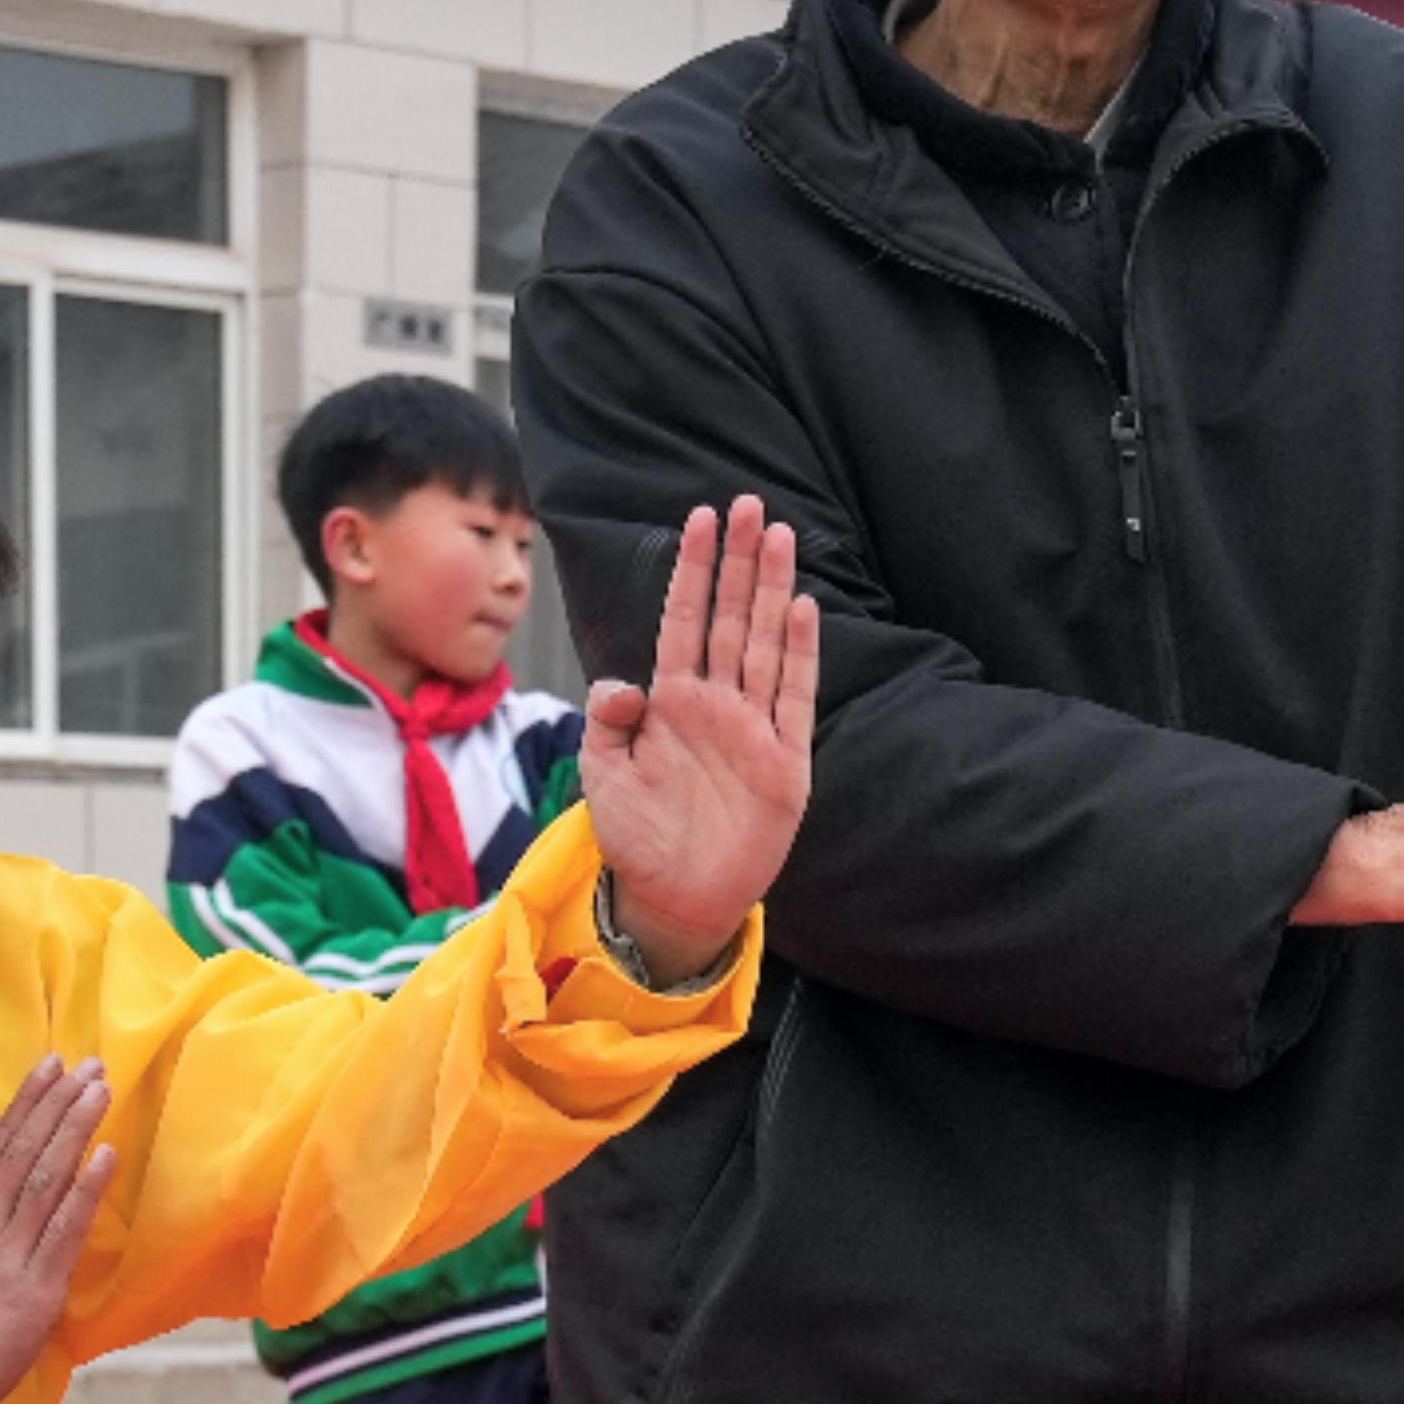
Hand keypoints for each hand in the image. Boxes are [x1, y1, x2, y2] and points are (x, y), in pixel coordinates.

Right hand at [0, 1054, 110, 1403]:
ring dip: (76, 1129)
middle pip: (24, 1151)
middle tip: (88, 1062)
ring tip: (100, 1088)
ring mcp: (10, 1255)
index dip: (27, 1104)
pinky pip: (63, 1229)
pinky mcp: (35, 1287)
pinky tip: (106, 1155)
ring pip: (45, 1178)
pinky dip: (86, 1189)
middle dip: (58, 1102)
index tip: (51, 1066)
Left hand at [579, 496, 826, 960]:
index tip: (700, 516)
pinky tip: (801, 610)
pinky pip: (793, 699)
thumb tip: (623, 685)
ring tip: (781, 536)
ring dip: (773, 590)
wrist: (673, 899)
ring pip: (764, 644)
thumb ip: (607, 722)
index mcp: (672, 701)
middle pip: (732, 617)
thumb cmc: (637, 837)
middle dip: (740, 560)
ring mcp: (753, 730)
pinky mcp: (784, 764)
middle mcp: (716, 705)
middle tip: (750, 504)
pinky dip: (798, 655)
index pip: (685, 619)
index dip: (693, 568)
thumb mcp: (602, 775)